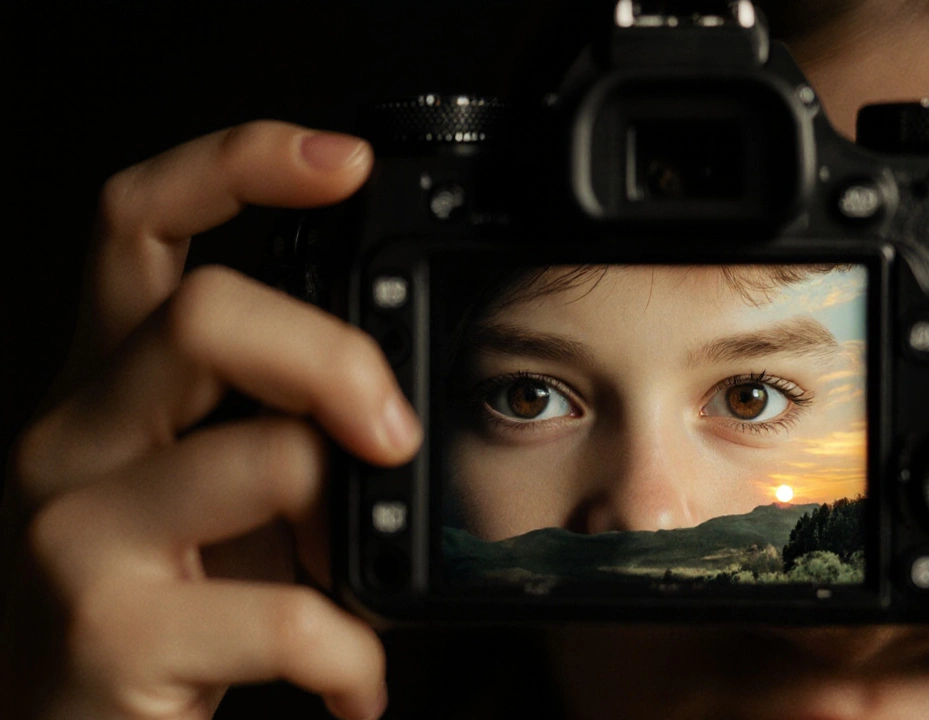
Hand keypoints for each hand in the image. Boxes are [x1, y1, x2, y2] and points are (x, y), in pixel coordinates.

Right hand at [1, 121, 418, 718]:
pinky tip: (352, 678)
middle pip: (204, 315)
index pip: (139, 221)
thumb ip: (272, 418)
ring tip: (352, 572)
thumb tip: (397, 388)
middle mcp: (74, 438)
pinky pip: (280, 615)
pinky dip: (348, 651)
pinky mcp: (111, 633)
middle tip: (392, 429)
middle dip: (333, 355)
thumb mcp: (202, 486)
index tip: (342, 162)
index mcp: (108, 384)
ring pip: (262, 458)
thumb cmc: (160, 604)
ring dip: (346, 515)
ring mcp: (79, 534)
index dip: (235, 164)